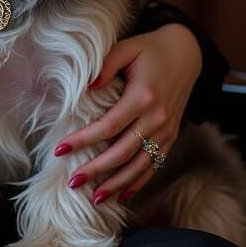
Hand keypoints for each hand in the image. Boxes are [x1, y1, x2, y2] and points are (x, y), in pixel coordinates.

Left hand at [53, 24, 201, 204]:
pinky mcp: (171, 136)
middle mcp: (156, 118)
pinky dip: (138, 181)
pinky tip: (122, 194)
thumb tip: (86, 86)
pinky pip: (154, 164)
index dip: (83, 141)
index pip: (108, 126)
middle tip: (72, 182)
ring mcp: (166, 130)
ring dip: (117, 184)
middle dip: (96, 170)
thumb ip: (105, 65)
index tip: (60, 150)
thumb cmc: (149, 49)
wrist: (186, 53)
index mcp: (143, 97)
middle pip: (123, 152)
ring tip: (95, 198)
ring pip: (140, 165)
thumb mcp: (126, 48)